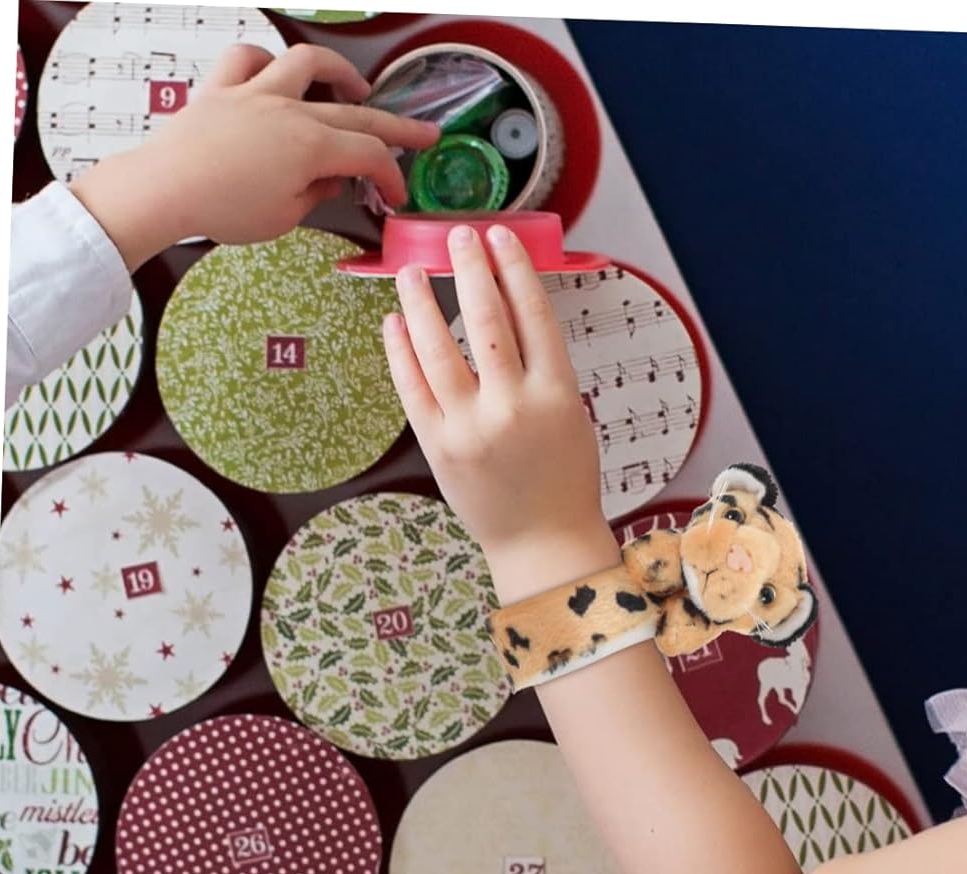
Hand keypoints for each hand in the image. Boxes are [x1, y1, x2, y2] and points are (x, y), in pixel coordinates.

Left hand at [68, 43, 438, 269]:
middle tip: (424, 133)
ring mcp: (255, 92)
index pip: (369, 155)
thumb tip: (329, 178)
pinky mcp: (222, 88)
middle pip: (356, 111)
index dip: (392, 177)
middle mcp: (289, 110)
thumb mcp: (285, 217)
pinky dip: (267, 62)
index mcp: (311, 147)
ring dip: (338, 71)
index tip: (397, 197)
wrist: (164, 189)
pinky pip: (248, 59)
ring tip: (354, 85)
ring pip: (307, 62)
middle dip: (397, 126)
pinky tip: (276, 75)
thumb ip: (315, 193)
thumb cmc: (224, 210)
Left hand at [382, 223, 617, 600]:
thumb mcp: (572, 416)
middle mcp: (513, 406)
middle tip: (457, 236)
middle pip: (487, 319)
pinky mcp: (438, 447)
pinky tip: (395, 324)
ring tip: (410, 272)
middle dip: (469, 268)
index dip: (513, 267)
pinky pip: (412, 387)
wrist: (542, 543)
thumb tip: (510, 309)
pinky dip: (400, 351)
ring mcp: (470, 427)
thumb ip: (544, 368)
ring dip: (421, 302)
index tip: (499, 237)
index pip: (533, 313)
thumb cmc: (563, 480)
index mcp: (557, 395)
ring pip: (439, 347)